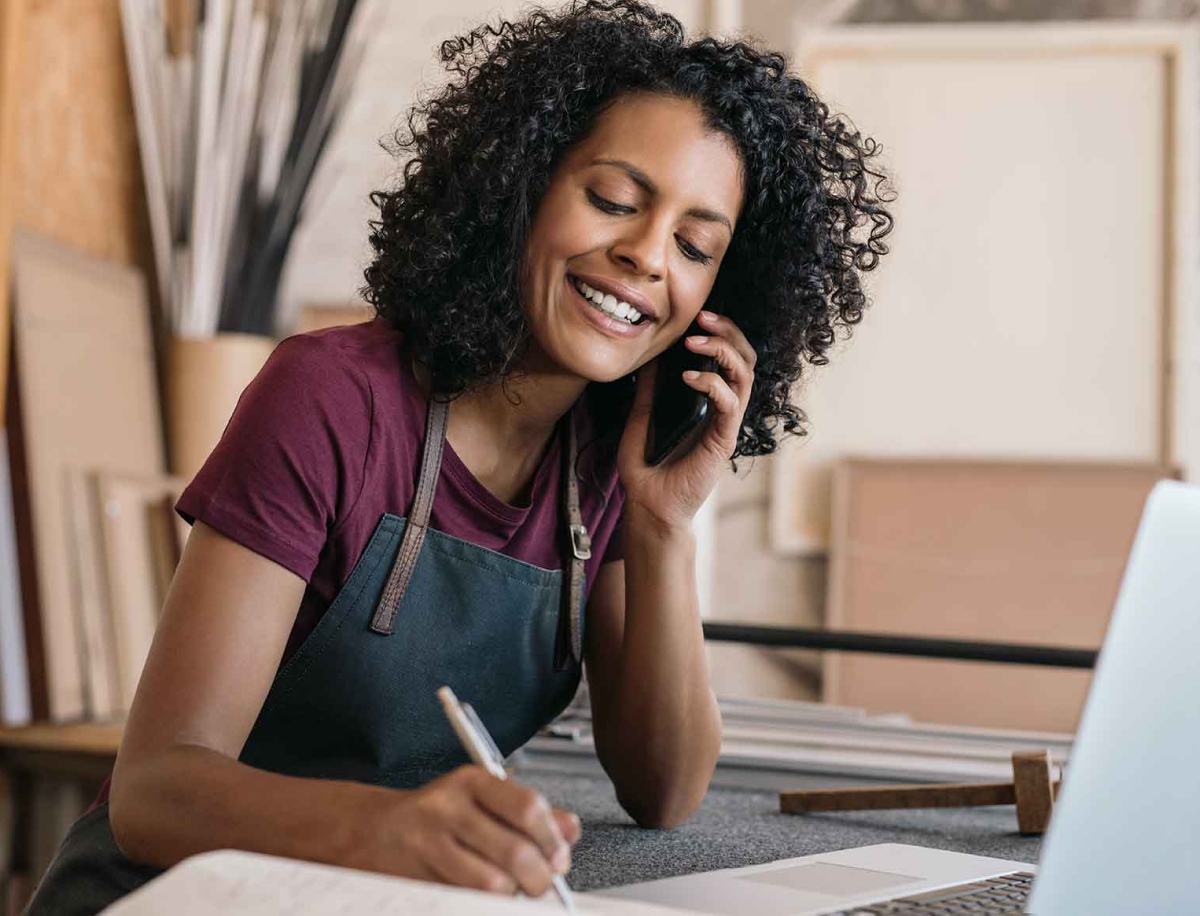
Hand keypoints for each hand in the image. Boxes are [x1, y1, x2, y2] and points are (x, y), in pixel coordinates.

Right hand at [350, 765, 580, 896]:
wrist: (370, 831)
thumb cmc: (437, 815)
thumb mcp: (481, 800)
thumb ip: (528, 813)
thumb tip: (571, 829)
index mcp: (470, 781)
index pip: (526, 807)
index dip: (551, 839)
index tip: (559, 858)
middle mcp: (446, 808)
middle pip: (514, 852)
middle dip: (538, 878)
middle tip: (541, 885)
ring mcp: (426, 844)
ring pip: (491, 884)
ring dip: (510, 896)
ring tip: (509, 891)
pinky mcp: (413, 878)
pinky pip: (462, 899)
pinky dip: (482, 904)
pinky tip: (481, 896)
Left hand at [617, 309, 756, 529]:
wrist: (648, 505)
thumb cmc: (646, 468)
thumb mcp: (640, 418)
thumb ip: (648, 391)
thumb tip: (649, 358)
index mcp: (708, 403)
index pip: (729, 359)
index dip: (721, 334)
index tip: (698, 318)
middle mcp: (723, 411)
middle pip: (746, 360)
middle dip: (729, 333)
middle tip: (704, 319)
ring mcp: (726, 424)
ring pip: (745, 376)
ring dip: (723, 351)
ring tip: (695, 342)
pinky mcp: (723, 440)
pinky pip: (729, 404)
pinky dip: (712, 383)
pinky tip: (688, 377)